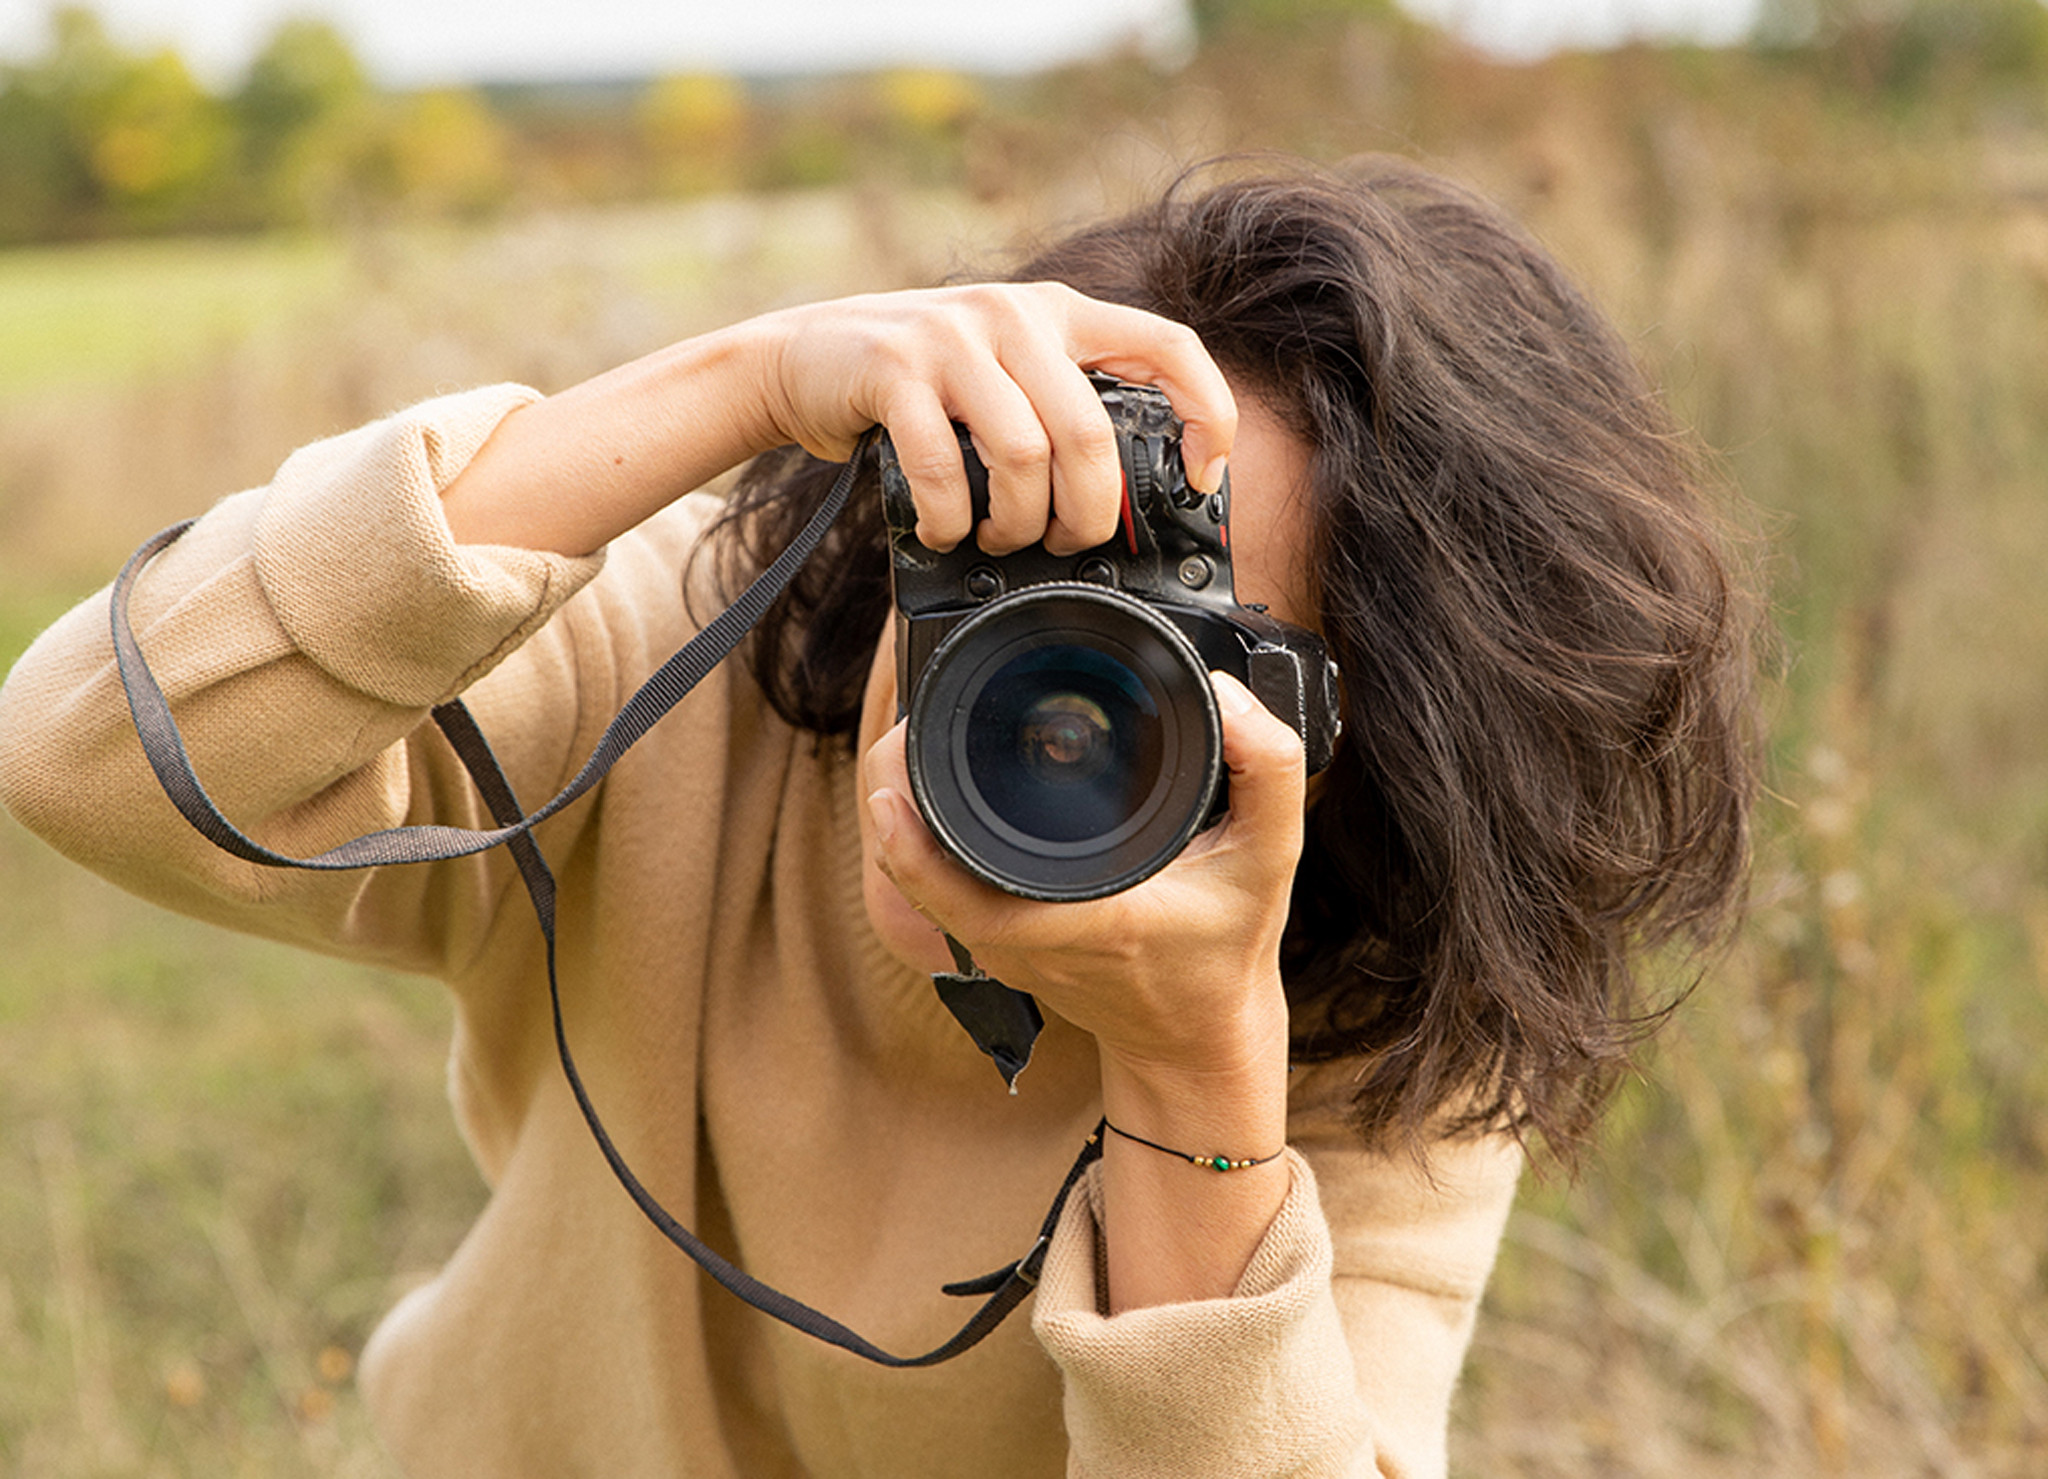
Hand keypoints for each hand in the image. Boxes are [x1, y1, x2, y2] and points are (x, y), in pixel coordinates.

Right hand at [750, 283, 1236, 555]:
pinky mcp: (894, 370)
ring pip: (1024, 455)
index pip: (1168, 346)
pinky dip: (950, 519)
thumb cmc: (911, 385)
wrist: (797, 358)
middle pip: (1090, 435)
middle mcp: (1012, 314)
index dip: (1205, 412)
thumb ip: (1057, 405)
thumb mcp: (1000, 372)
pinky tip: (944, 531)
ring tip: (997, 540)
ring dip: (1017, 523)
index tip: (1202, 474)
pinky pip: (943, 467)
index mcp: (1057, 313)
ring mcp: (952, 337)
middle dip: (1086, 514)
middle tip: (1064, 544)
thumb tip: (1121, 499)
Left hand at [860, 670, 1303, 1084]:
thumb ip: (1268, 769)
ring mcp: (1007, 954)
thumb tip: (1224, 693)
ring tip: (908, 749)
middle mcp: (1032, 945)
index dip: (918, 852)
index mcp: (1091, 921)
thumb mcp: (1271, 855)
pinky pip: (935, 899)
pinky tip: (923, 798)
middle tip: (904, 730)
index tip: (892, 793)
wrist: (1200, 1033)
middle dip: (894, 805)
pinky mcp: (999, 951)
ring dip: (899, 824)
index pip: (976, 900)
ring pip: (917, 892)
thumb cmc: (1227, 946)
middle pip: (920, 884)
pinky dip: (916, 849)